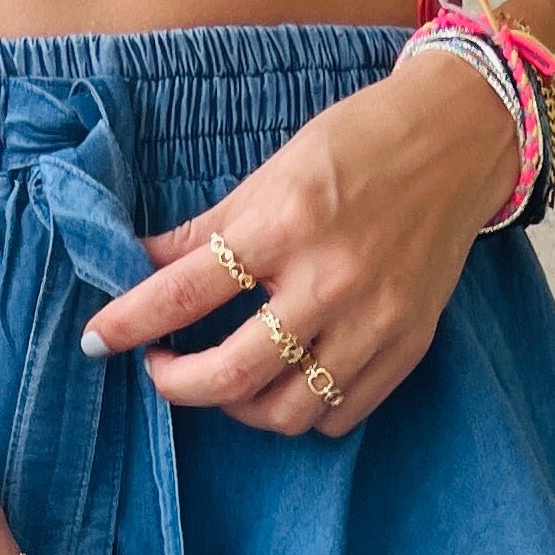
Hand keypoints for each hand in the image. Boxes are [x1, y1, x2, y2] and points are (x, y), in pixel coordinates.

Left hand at [81, 53, 522, 439]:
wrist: (458, 140)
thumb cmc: (360, 144)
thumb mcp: (273, 172)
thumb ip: (207, 229)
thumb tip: (139, 267)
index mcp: (287, 223)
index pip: (186, 291)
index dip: (129, 323)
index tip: (96, 341)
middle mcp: (331, 279)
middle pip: (232, 374)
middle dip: (178, 385)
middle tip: (161, 370)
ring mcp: (374, 321)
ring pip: (285, 411)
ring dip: (239, 408)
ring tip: (226, 378)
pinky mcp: (407, 347)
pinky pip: (337, 415)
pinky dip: (300, 411)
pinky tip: (286, 381)